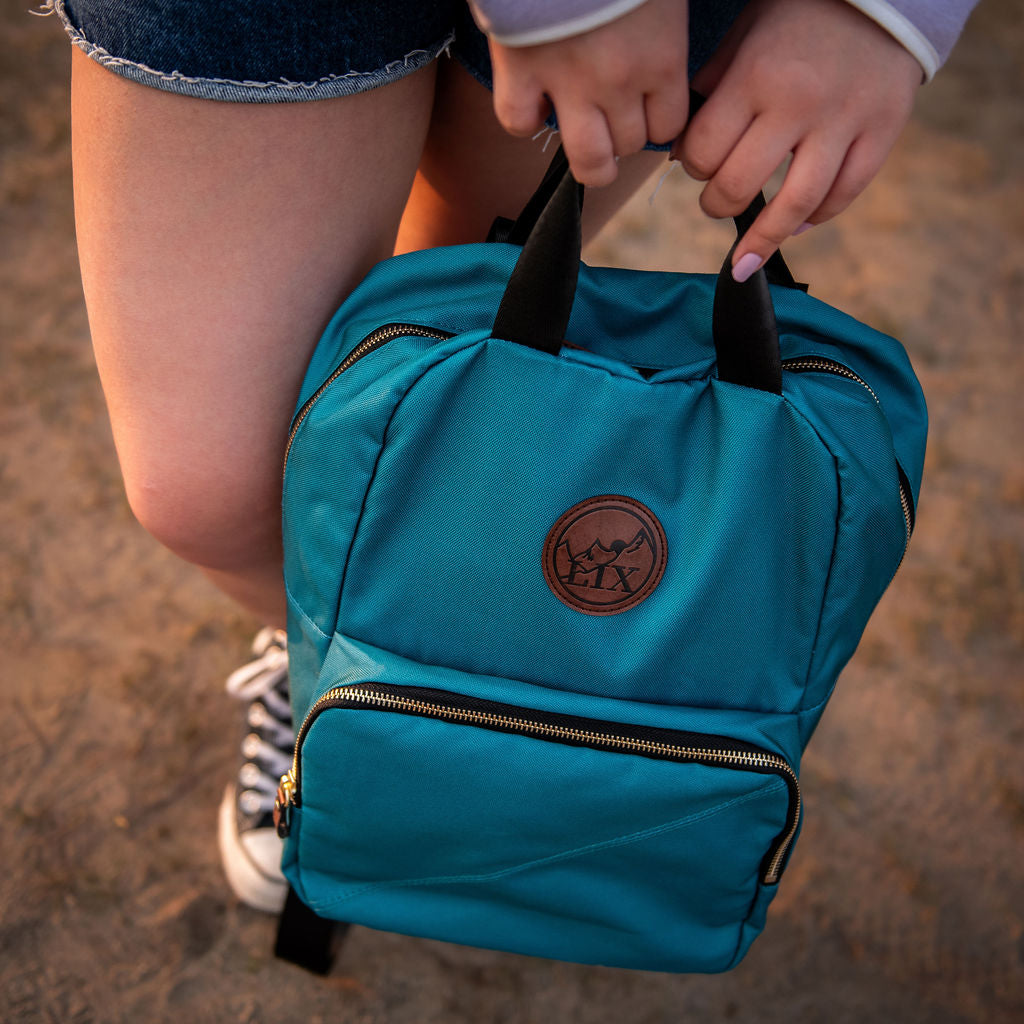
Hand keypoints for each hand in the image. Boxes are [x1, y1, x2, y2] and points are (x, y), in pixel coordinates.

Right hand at [482, 0, 690, 186]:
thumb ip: (665, 25)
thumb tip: (664, 42)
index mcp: (660, 58)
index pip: (667, 125)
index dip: (656, 120)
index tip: (647, 110)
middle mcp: (618, 83)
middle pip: (629, 145)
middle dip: (623, 136)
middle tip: (613, 118)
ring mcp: (567, 84)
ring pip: (586, 159)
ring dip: (588, 157)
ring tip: (585, 140)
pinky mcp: (520, 72)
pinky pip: (519, 122)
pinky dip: (524, 119)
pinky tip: (532, 101)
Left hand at [671, 0, 922, 279]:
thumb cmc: (804, 12)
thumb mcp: (747, 32)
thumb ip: (713, 87)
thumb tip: (681, 150)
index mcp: (757, 77)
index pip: (704, 151)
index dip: (692, 166)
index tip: (696, 164)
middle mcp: (799, 104)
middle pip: (740, 186)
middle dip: (716, 205)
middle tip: (714, 204)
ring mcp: (845, 122)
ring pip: (796, 205)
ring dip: (763, 238)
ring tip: (745, 257)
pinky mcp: (882, 132)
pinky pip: (845, 195)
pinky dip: (817, 218)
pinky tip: (798, 225)